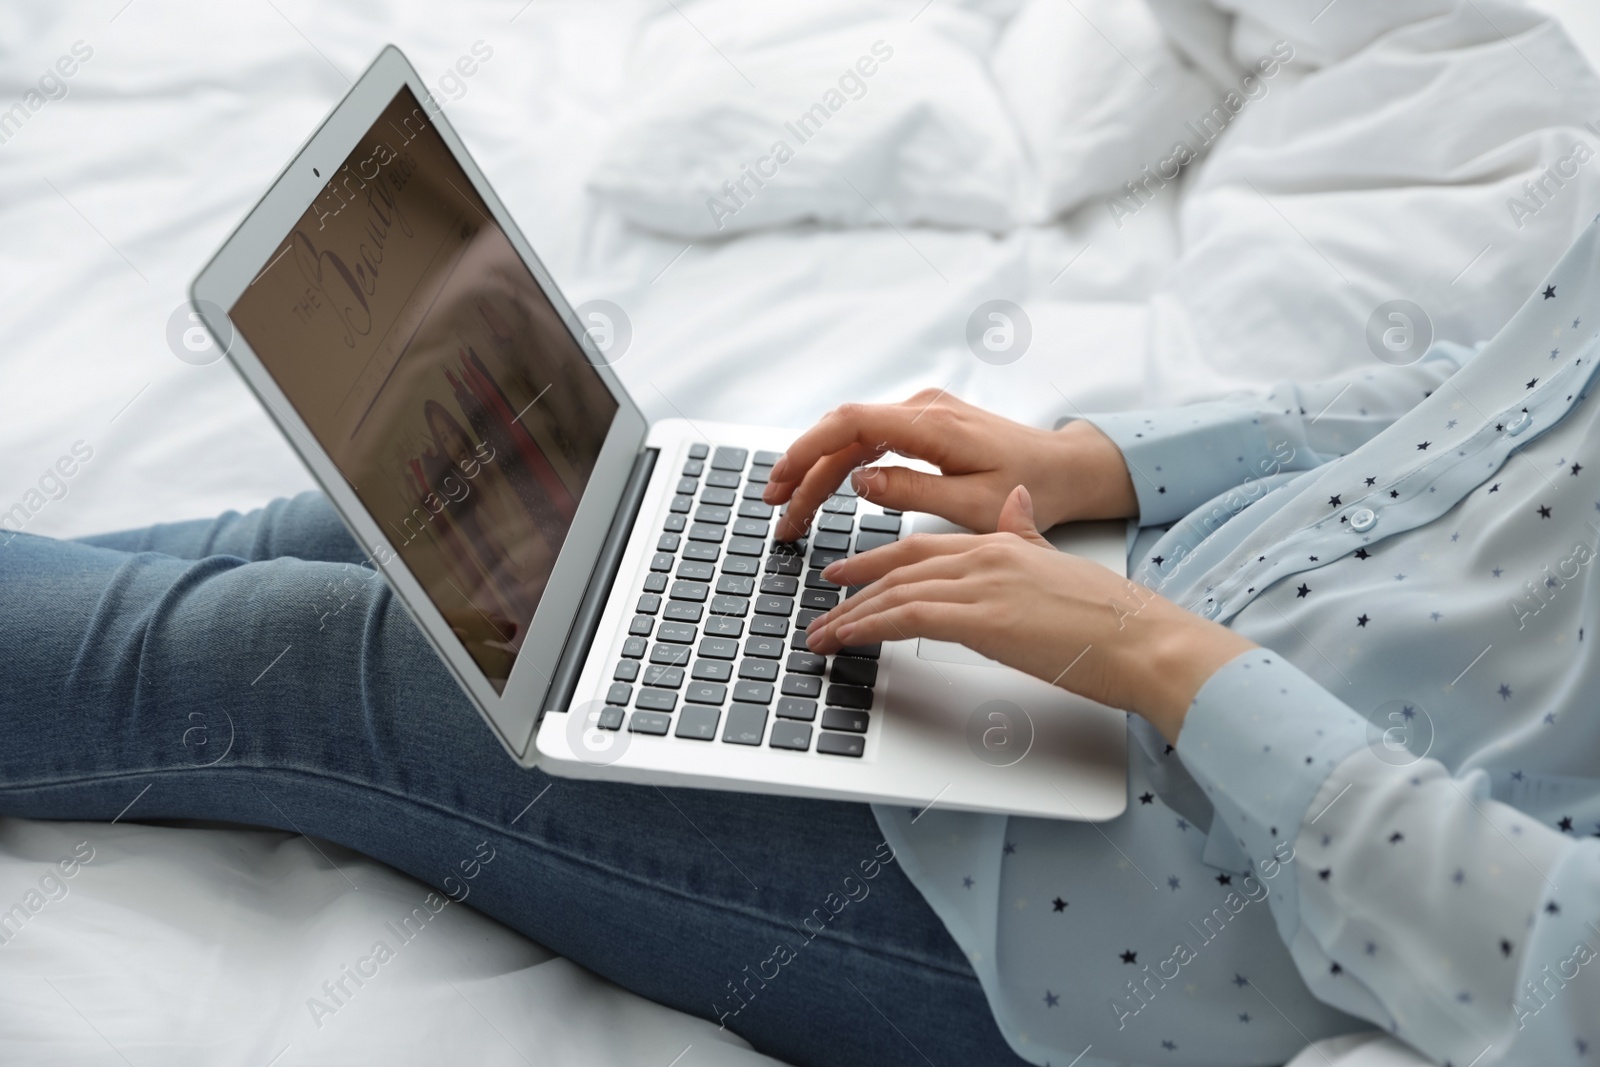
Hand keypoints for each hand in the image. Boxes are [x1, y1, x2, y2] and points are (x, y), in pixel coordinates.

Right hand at [763, 390, 1136, 541]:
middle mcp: (922, 409)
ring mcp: (922, 414)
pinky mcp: (924, 425)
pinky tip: (823, 491)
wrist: (1066, 468)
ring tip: (792, 512)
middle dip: (802, 472)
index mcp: (932, 424)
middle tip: (776, 512)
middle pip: (841, 433)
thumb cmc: (1032, 486)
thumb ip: (912, 492)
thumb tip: (858, 481)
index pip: (850, 424)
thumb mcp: (973, 505)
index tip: (781, 481)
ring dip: (818, 473)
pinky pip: (870, 441)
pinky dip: (841, 466)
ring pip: (852, 439)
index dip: (807, 450)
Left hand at [804, 486, 1255, 741]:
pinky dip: (869, 627)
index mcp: (1004, 542)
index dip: (880, 560)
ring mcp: (983, 585)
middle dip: (856, 588)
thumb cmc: (1112, 617)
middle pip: (901, 567)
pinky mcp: (982, 620)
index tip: (850, 574)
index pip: (925, 548)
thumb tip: (1015, 504)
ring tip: (823, 635)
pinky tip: (847, 639)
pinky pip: (907, 618)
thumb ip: (1028, 535)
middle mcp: (987, 556)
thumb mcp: (1060, 563)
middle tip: (823, 606)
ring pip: (897, 593)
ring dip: (852, 616)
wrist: (1144, 639)